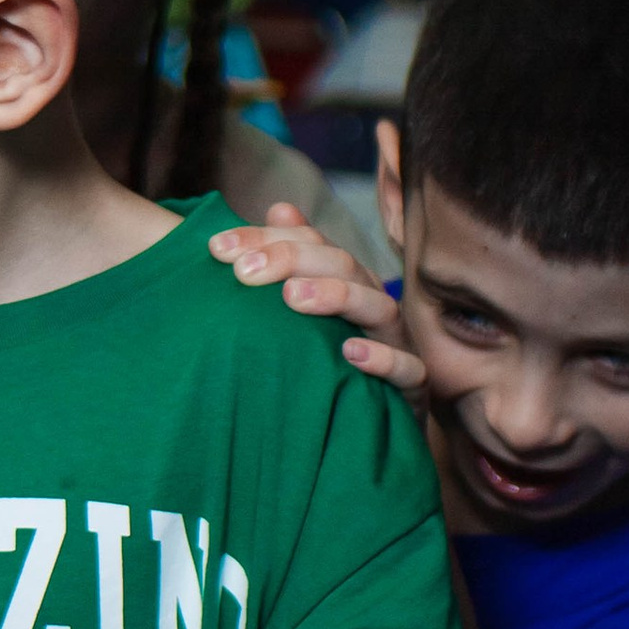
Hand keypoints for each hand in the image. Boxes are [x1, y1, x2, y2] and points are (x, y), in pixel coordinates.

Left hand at [208, 205, 424, 400]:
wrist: (375, 421)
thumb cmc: (331, 357)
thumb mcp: (306, 309)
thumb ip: (290, 261)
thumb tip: (279, 208)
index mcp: (344, 278)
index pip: (308, 243)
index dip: (263, 239)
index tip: (216, 248)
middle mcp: (371, 301)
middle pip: (341, 265)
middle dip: (291, 260)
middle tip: (244, 271)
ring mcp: (395, 340)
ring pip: (378, 306)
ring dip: (335, 296)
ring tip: (292, 297)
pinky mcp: (412, 384)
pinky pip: (407, 368)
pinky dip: (382, 357)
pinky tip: (350, 352)